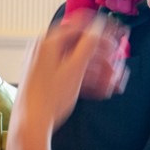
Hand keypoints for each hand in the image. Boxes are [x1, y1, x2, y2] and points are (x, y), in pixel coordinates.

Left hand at [16, 13, 123, 131]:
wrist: (31, 123)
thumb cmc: (49, 97)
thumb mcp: (74, 69)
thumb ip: (88, 45)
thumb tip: (98, 26)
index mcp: (47, 42)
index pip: (78, 26)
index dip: (100, 30)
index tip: (117, 34)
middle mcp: (44, 50)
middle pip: (79, 46)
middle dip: (102, 56)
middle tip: (117, 63)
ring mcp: (45, 65)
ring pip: (77, 61)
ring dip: (98, 70)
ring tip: (113, 82)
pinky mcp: (47, 80)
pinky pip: (71, 73)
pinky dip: (87, 79)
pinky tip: (103, 90)